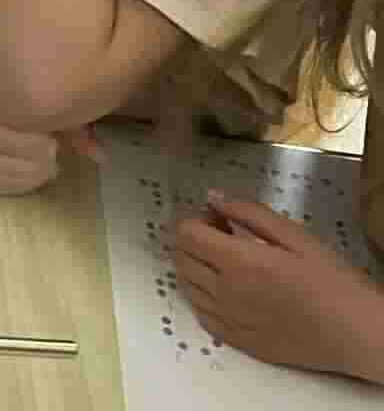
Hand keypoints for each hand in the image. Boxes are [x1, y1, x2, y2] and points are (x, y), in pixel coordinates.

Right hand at [0, 57, 67, 195]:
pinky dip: (23, 176)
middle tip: (41, 132)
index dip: (56, 135)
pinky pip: (12, 188)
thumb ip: (60, 120)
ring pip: (29, 180)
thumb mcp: (16, 87)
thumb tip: (100, 156)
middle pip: (40, 167)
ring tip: (28, 142)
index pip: (45, 147)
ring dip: (37, 164)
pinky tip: (19, 157)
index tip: (50, 121)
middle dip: (50, 151)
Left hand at [174, 190, 383, 381]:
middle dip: (193, 240)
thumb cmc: (333, 282)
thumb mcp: (296, 236)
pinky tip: (227, 290)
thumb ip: (249, 212)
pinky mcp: (240, 342)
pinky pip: (203, 316)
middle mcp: (226, 293)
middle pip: (181, 259)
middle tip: (222, 235)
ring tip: (225, 261)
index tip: (218, 218)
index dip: (196, 220)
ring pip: (187, 287)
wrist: (359, 335)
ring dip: (195, 267)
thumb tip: (213, 198)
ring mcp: (230, 320)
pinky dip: (204, 297)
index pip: (186, 234)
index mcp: (239, 262)